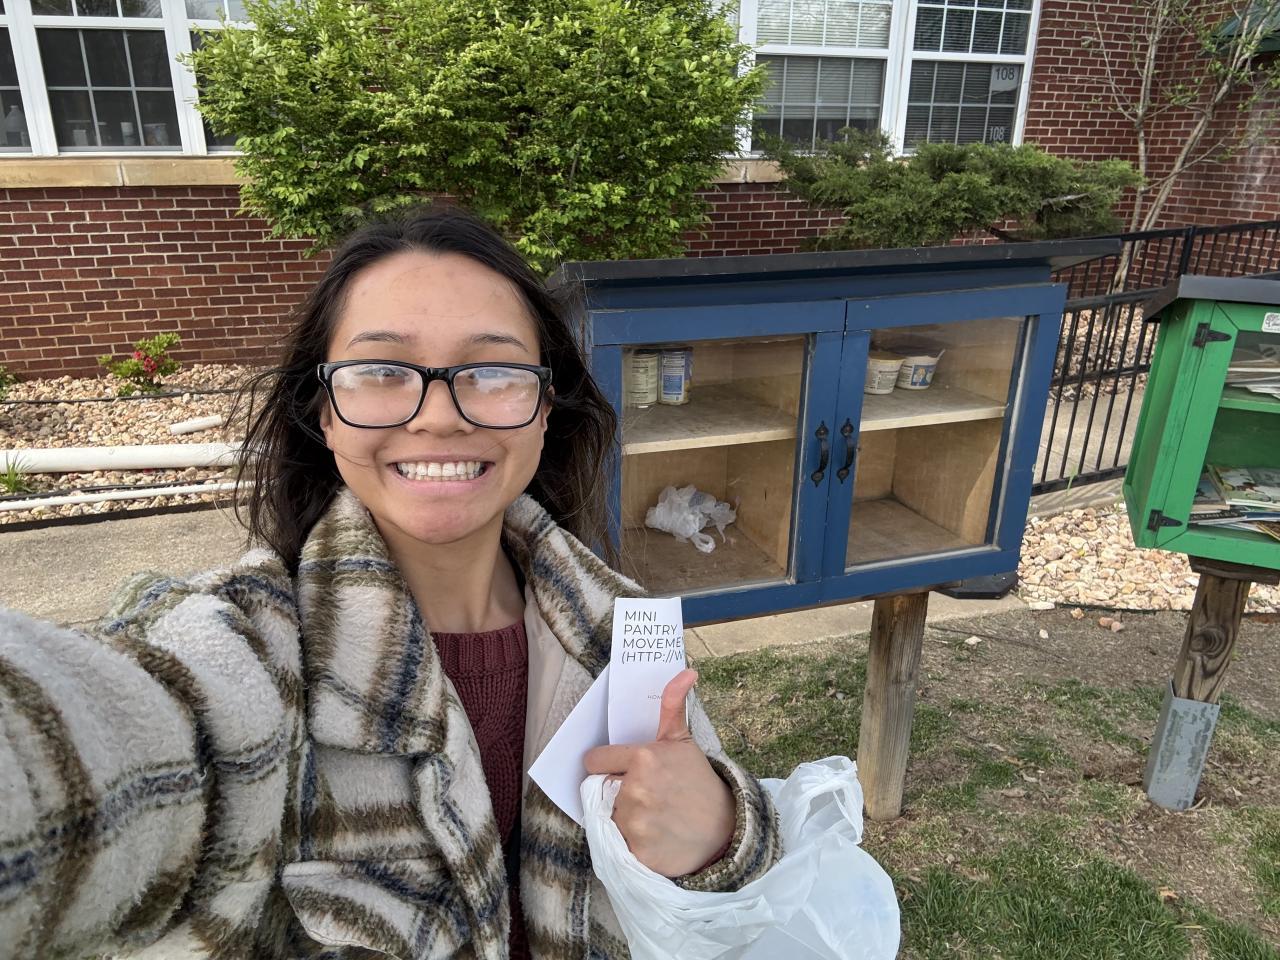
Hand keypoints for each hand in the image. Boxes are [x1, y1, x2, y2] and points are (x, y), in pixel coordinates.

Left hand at [583, 669, 734, 876]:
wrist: (725, 830)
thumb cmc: (698, 782)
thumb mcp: (683, 742)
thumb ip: (673, 705)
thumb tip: (686, 671)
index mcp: (642, 758)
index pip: (595, 760)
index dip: (604, 765)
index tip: (619, 771)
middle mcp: (634, 789)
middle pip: (601, 790)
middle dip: (618, 792)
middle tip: (647, 797)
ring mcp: (635, 822)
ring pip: (609, 817)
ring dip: (625, 819)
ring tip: (653, 818)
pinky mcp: (636, 851)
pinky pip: (619, 844)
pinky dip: (632, 844)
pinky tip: (654, 838)